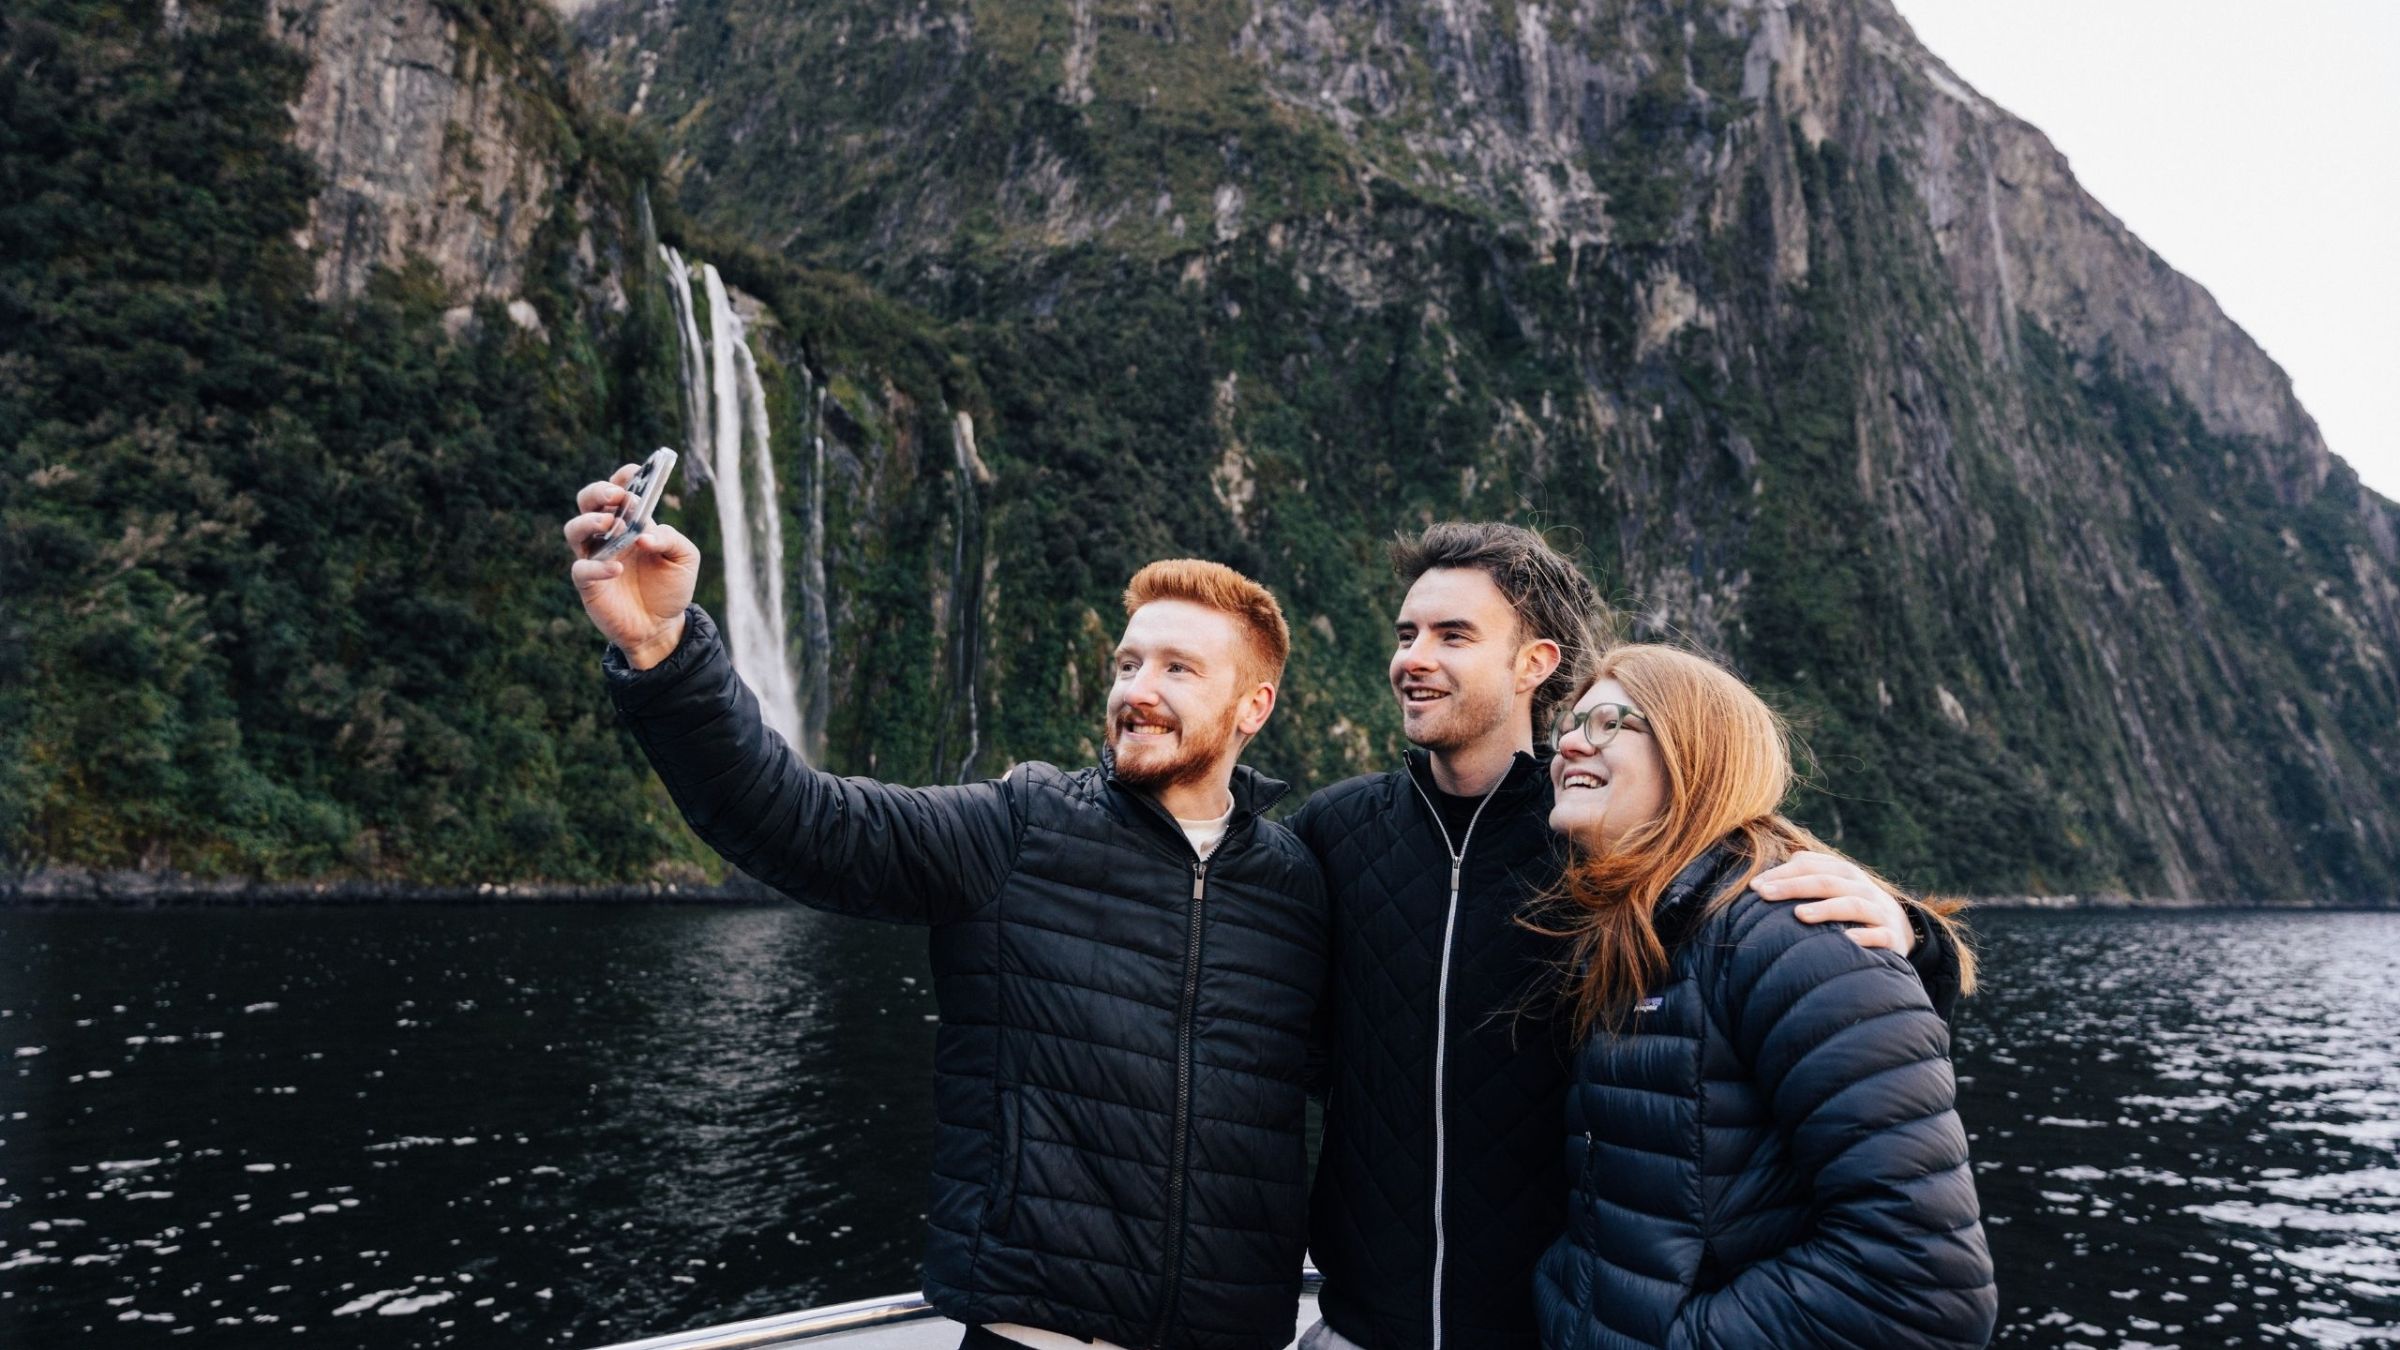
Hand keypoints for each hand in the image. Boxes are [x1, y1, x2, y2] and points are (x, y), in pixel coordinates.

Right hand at [564, 463, 700, 668]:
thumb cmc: (672, 587)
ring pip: (573, 529)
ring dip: (589, 522)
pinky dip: (597, 565)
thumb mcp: (685, 559)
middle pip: (587, 502)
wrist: (662, 627)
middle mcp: (609, 535)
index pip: (619, 491)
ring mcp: (595, 557)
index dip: (622, 478)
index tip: (633, 472)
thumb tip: (645, 535)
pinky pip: (581, 569)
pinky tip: (617, 567)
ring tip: (611, 526)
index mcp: (632, 522)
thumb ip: (671, 539)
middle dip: (598, 492)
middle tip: (617, 496)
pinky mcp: (588, 584)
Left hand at [1754, 850, 1914, 956]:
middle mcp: (1862, 888)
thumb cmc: (1853, 906)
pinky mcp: (1891, 937)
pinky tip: (1846, 940)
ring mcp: (1878, 912)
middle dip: (1794, 886)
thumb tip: (1779, 867)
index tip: (1755, 886)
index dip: (1783, 873)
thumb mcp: (1836, 885)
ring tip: (1799, 915)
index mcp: (1845, 873)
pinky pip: (1879, 936)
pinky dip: (1864, 937)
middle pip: (1827, 882)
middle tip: (1764, 894)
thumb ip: (1810, 873)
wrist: (1900, 929)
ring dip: (1826, 909)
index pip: (1810, 866)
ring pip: (1852, 905)